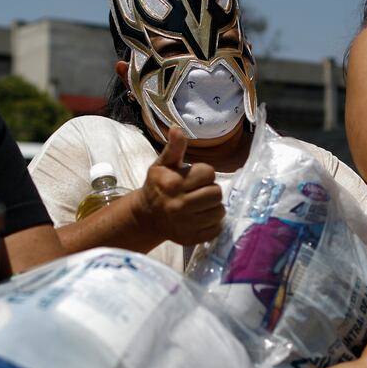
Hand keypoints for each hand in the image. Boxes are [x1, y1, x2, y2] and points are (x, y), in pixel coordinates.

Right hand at [131, 127, 225, 245]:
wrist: (147, 217)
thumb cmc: (157, 186)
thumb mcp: (163, 165)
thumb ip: (174, 148)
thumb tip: (177, 128)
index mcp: (174, 184)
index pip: (209, 173)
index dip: (204, 174)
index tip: (194, 178)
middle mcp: (179, 205)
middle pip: (216, 193)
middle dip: (210, 190)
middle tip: (199, 192)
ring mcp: (186, 225)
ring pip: (219, 212)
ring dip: (213, 207)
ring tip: (201, 205)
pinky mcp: (192, 239)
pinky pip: (217, 229)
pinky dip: (213, 224)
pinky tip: (200, 218)